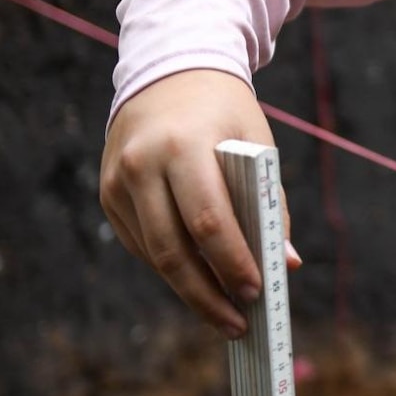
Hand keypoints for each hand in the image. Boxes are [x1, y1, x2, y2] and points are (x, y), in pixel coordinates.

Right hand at [99, 69, 298, 337]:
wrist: (169, 72)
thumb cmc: (225, 113)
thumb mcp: (257, 146)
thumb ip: (269, 205)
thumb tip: (287, 265)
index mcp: (182, 146)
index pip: (208, 220)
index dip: (233, 263)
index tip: (257, 294)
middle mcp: (141, 165)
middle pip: (174, 250)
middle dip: (209, 294)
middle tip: (238, 324)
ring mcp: (117, 182)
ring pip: (155, 254)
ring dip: (190, 290)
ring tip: (225, 314)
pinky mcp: (108, 195)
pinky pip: (142, 244)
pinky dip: (172, 268)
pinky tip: (199, 282)